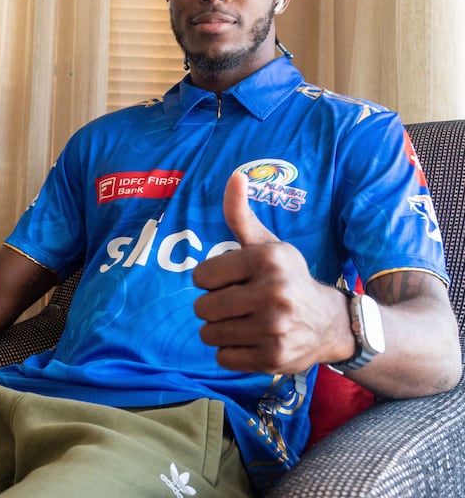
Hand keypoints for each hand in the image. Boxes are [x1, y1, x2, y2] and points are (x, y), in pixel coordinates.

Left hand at [192, 172, 351, 373]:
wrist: (332, 323)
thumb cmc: (287, 277)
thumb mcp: (267, 244)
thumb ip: (240, 214)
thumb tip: (235, 175)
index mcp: (267, 260)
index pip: (201, 277)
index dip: (210, 281)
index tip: (231, 281)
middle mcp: (273, 293)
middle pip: (202, 308)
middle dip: (213, 307)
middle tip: (236, 304)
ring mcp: (274, 328)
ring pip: (209, 334)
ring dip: (219, 330)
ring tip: (243, 322)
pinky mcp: (273, 358)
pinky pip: (223, 358)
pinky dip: (231, 352)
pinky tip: (252, 340)